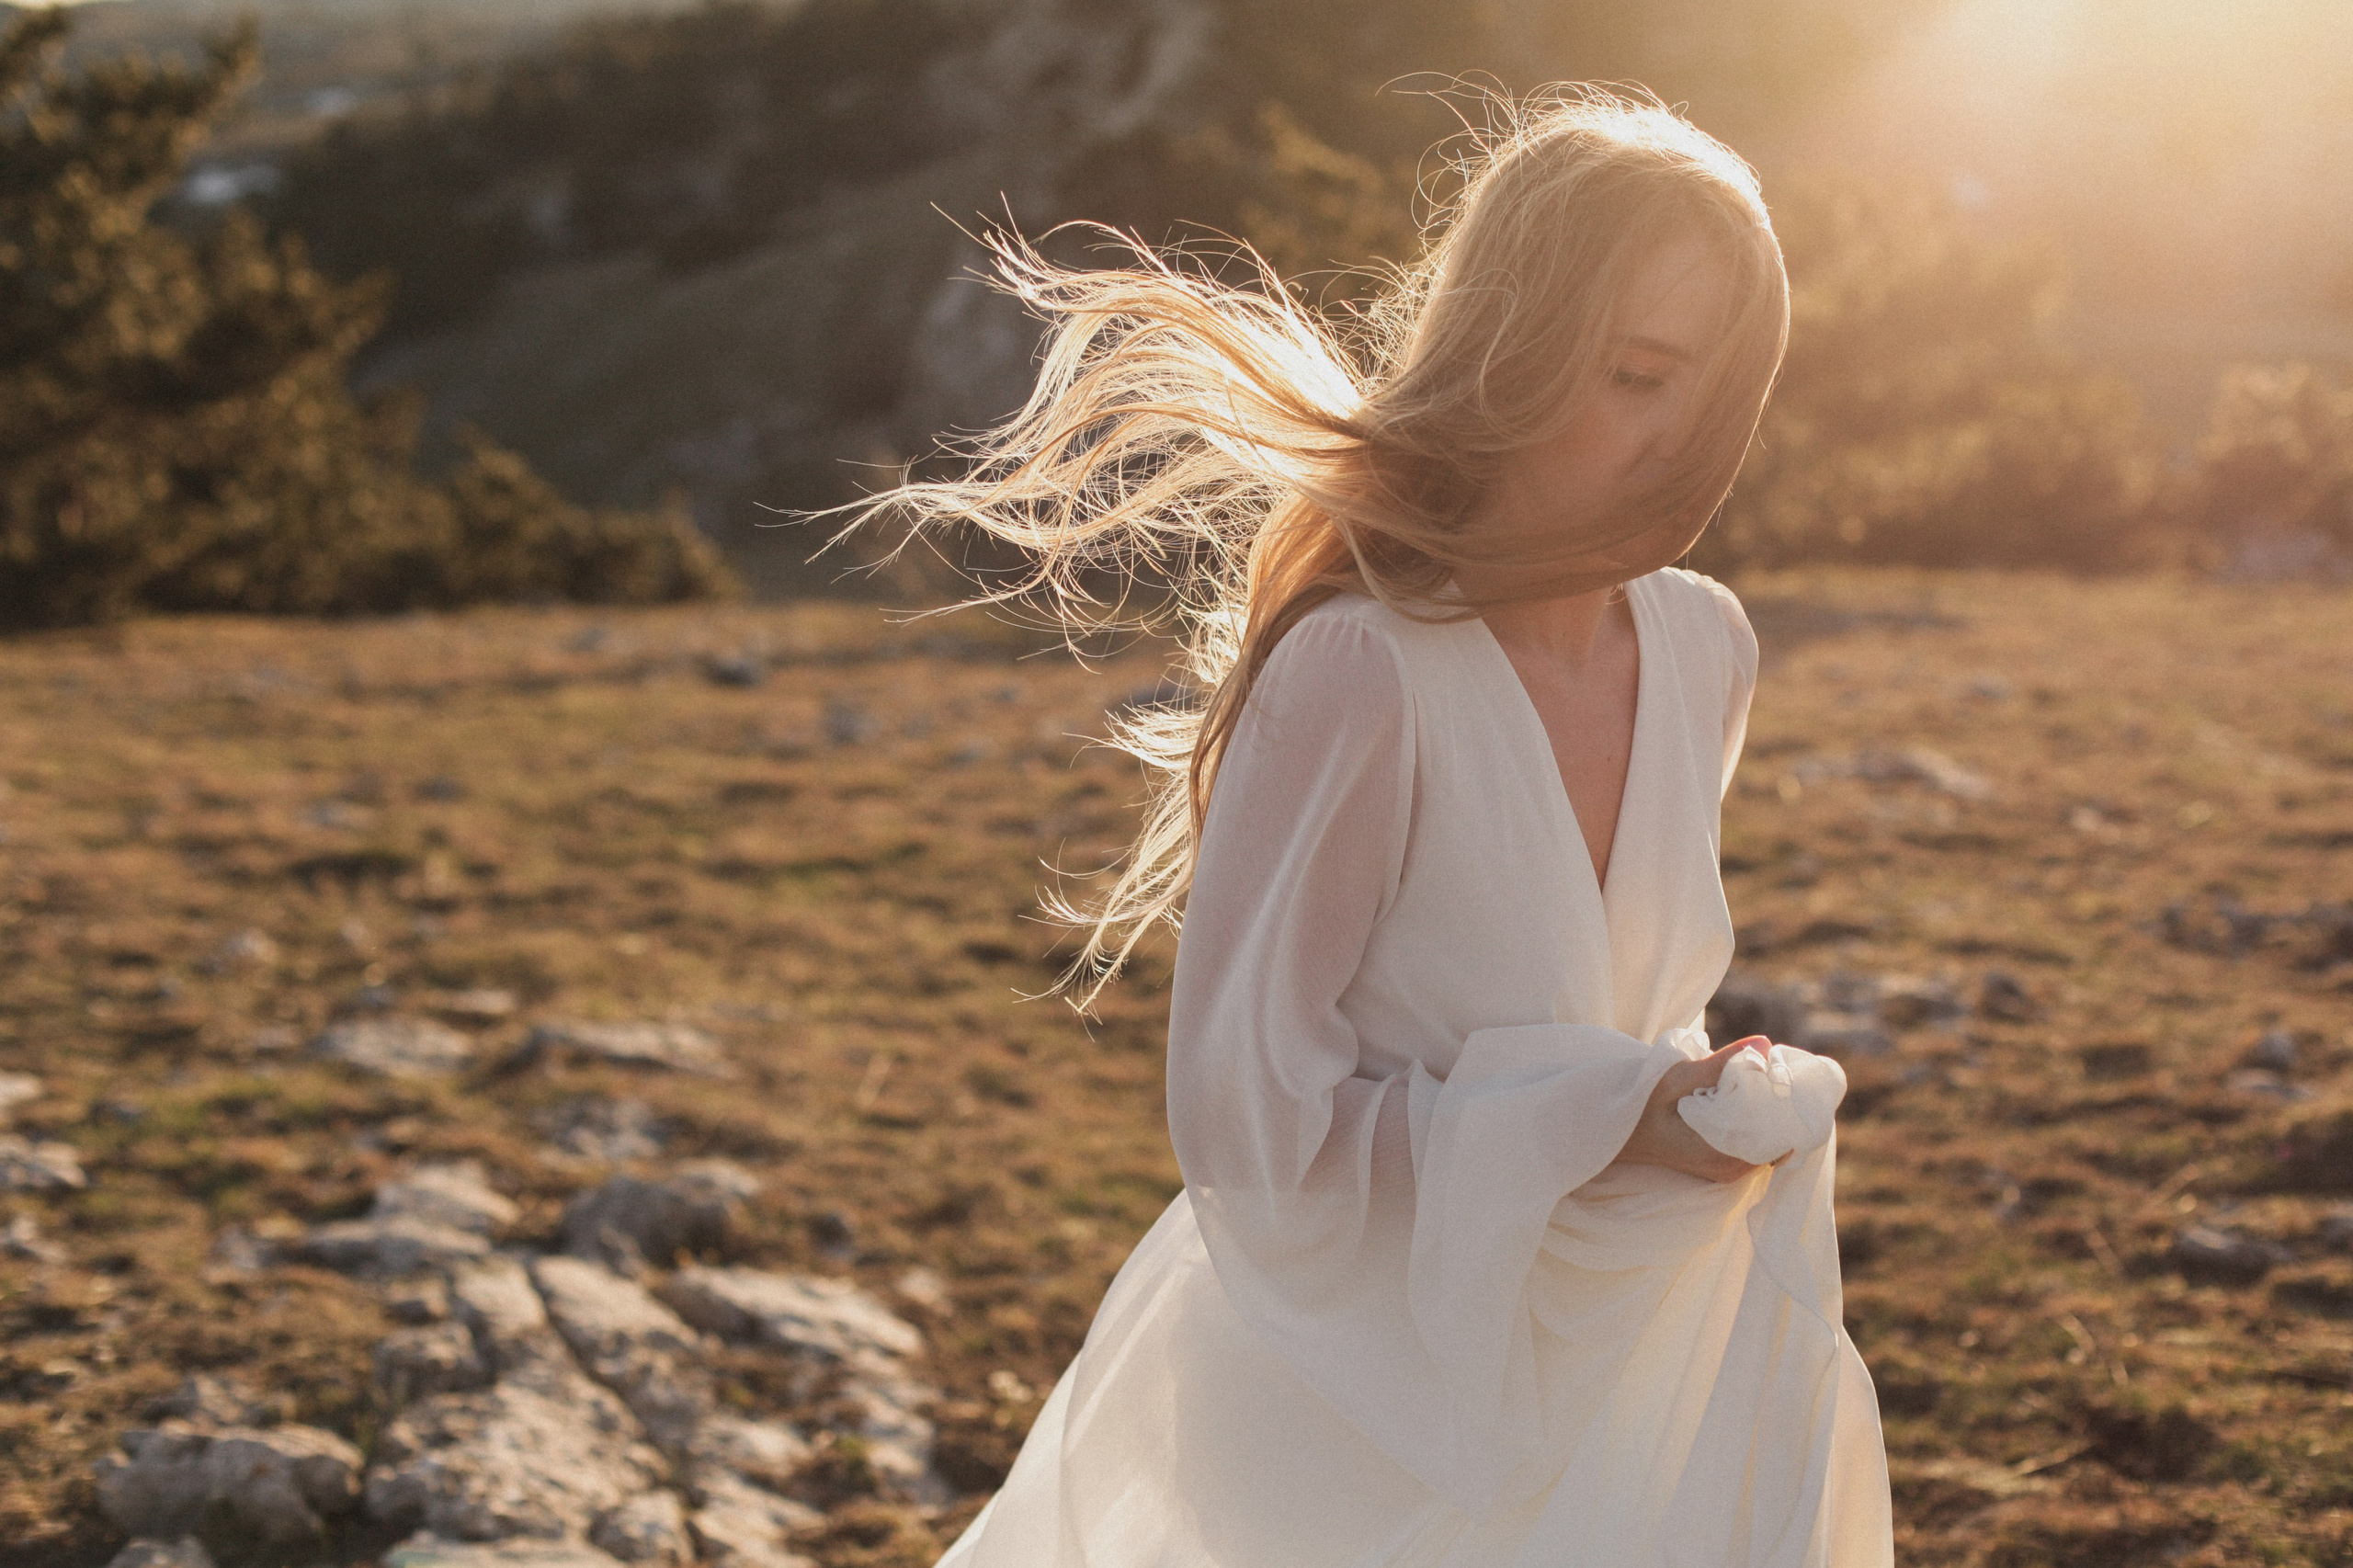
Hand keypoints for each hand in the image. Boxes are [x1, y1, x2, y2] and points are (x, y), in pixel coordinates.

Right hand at [1614, 1035, 1771, 1182]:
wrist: (1613, 1131)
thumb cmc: (1638, 1105)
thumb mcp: (1675, 1079)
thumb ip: (1720, 1065)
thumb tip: (1764, 1044)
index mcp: (1721, 1154)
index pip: (1779, 1133)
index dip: (1784, 1101)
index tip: (1780, 1070)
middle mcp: (1730, 1170)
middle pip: (1780, 1138)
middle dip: (1781, 1104)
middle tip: (1773, 1068)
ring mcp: (1728, 1171)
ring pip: (1772, 1141)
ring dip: (1770, 1111)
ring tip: (1759, 1078)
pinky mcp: (1726, 1165)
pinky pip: (1758, 1143)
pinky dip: (1759, 1119)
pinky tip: (1748, 1095)